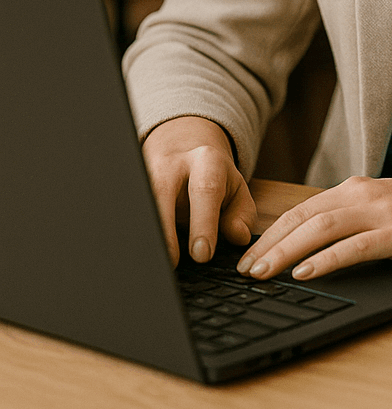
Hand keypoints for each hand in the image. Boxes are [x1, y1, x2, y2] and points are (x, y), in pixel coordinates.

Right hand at [142, 115, 257, 266]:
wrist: (182, 144)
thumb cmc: (212, 175)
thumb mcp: (237, 189)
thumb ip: (242, 214)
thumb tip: (238, 236)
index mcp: (207, 161)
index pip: (205, 190)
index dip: (203, 224)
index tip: (202, 254)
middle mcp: (173, 163)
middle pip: (162, 192)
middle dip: (166, 232)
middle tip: (173, 264)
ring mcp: (146, 170)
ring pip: (141, 200)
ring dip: (147, 233)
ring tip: (155, 263)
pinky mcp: (131, 182)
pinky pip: (130, 207)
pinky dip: (133, 231)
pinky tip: (140, 252)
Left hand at [236, 166, 391, 280]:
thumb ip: (362, 222)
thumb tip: (323, 249)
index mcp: (360, 190)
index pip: (302, 210)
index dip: (270, 233)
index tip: (245, 257)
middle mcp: (366, 194)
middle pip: (302, 218)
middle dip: (267, 245)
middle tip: (241, 272)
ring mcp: (384, 211)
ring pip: (321, 229)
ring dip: (285, 252)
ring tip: (260, 274)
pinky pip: (356, 246)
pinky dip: (326, 260)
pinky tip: (306, 273)